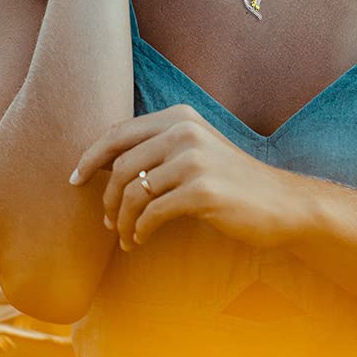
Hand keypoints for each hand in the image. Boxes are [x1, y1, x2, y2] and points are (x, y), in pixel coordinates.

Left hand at [68, 104, 298, 251]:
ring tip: (126, 237)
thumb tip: (103, 163)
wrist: (281, 203)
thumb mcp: (195, 151)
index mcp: (179, 116)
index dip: (90, 157)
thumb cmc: (232, 181)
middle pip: (120, 164)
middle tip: (107, 222)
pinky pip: (152, 213)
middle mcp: (185, 131)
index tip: (75, 180)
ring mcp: (194, 159)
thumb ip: (157, 148)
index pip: (118, 132)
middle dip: (106, 198)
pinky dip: (139, 231)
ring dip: (122, 220)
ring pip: (133, 192)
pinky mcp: (202, 190)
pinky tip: (141, 240)